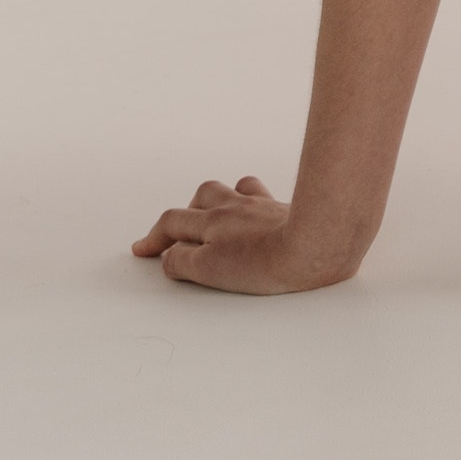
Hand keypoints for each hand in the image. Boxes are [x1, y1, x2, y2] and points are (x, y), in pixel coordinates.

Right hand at [130, 175, 356, 293]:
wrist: (316, 246)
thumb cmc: (265, 262)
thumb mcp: (209, 270)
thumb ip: (182, 261)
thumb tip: (169, 257)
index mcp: (212, 221)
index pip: (172, 222)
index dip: (154, 237)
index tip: (144, 249)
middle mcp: (236, 206)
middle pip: (202, 196)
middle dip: (186, 213)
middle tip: (182, 233)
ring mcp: (263, 204)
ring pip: (234, 189)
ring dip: (220, 200)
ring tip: (217, 216)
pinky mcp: (287, 208)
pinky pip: (265, 194)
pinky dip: (253, 200)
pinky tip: (257, 211)